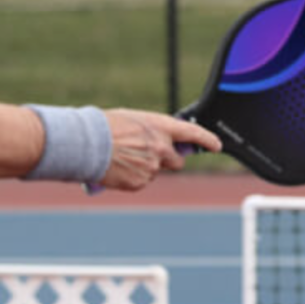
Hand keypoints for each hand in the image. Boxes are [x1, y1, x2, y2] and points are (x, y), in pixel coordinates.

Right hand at [97, 110, 221, 191]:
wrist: (87, 145)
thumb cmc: (107, 127)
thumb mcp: (136, 121)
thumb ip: (153, 131)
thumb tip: (160, 141)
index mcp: (162, 127)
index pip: (194, 133)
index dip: (208, 140)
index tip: (217, 146)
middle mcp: (162, 147)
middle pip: (177, 161)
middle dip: (170, 160)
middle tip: (154, 156)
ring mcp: (152, 166)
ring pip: (157, 172)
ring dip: (147, 168)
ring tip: (125, 158)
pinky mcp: (140, 182)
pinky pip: (142, 182)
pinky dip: (134, 178)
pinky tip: (119, 169)